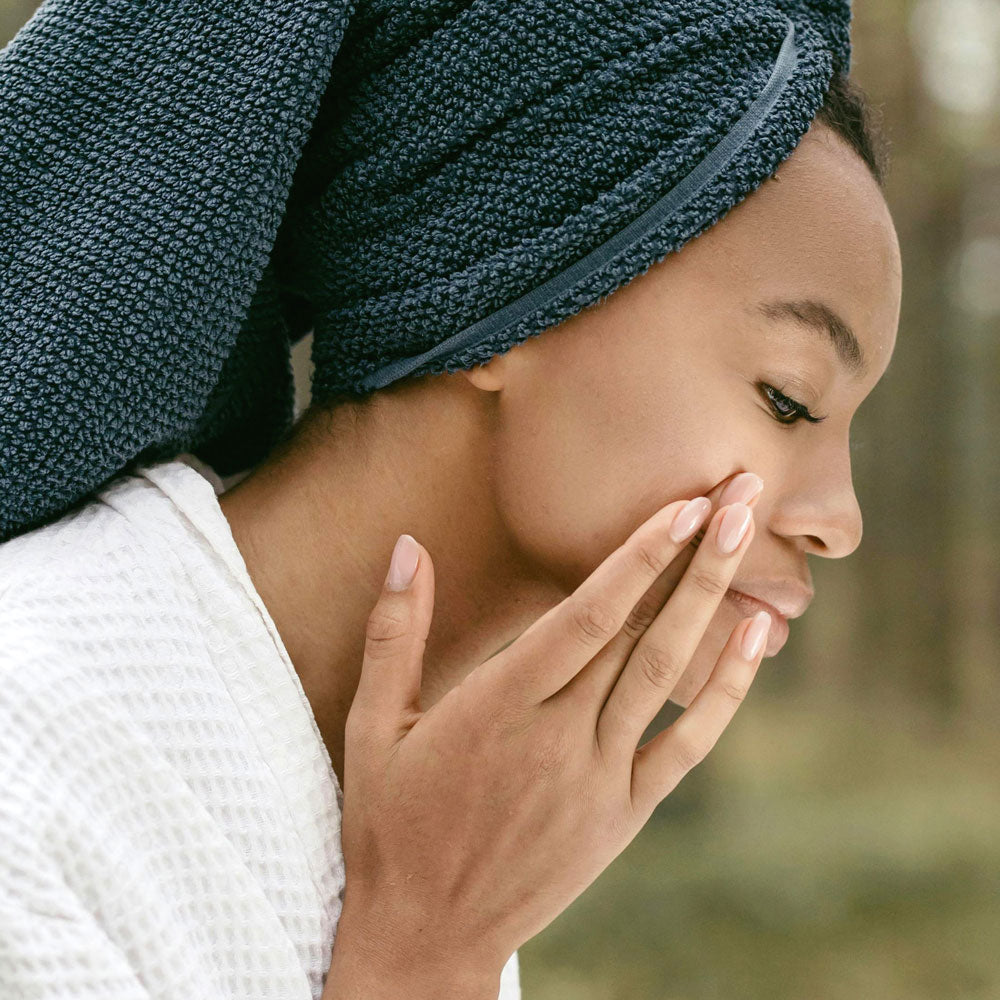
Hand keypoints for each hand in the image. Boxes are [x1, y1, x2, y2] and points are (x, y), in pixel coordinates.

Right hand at [337, 475, 769, 976]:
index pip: (584, 616)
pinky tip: (752, 637)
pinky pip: (686, 744)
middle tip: (742, 490)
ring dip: (713, 600)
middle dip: (696, 555)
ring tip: (750, 537)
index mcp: (496, 707)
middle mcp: (558, 736)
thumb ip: (395, 632)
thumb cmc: (391, 823)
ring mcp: (599, 777)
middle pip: (640, 632)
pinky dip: (724, 690)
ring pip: (668, 674)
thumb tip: (407, 546)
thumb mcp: (374, 725)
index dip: (639, 557)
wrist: (427, 936)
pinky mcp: (622, 813)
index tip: (683, 504)